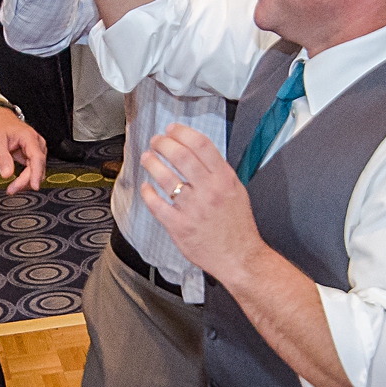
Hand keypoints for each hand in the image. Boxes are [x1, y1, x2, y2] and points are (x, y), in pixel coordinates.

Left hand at [0, 104, 45, 192]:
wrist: (1, 119)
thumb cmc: (1, 126)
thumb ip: (2, 158)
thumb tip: (7, 174)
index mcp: (29, 138)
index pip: (37, 158)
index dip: (36, 174)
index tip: (34, 186)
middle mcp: (37, 143)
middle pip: (37, 167)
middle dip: (26, 181)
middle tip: (12, 189)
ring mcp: (37, 150)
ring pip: (37, 170)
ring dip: (26, 181)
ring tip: (12, 188)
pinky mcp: (33, 155)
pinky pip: (33, 170)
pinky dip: (26, 178)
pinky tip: (17, 183)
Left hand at [135, 123, 261, 282]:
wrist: (239, 257)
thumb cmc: (237, 226)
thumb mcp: (237, 191)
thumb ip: (218, 172)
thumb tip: (197, 152)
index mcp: (224, 179)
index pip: (201, 145)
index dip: (182, 132)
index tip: (172, 129)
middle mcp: (209, 191)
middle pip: (181, 157)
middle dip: (163, 144)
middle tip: (155, 141)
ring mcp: (193, 209)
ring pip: (166, 178)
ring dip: (152, 163)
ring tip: (147, 158)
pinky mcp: (179, 226)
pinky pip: (157, 205)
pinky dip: (148, 193)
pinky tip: (146, 187)